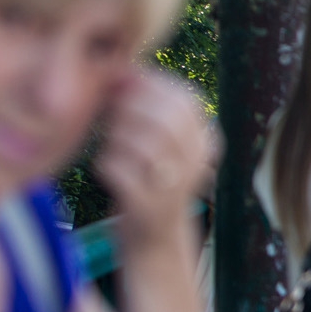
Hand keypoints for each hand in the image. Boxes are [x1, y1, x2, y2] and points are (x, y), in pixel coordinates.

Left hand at [96, 69, 213, 246]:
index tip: (120, 86)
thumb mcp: (163, 142)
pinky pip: (115, 167)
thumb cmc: (149, 180)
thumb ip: (151, 108)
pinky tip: (106, 169)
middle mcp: (198, 164)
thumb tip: (122, 68)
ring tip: (111, 145)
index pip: (183, 98)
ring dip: (114, 138)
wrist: (154, 242)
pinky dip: (103, 163)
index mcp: (207, 141)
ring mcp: (175, 188)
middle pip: (162, 118)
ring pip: (137, 141)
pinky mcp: (147, 208)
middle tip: (111, 117)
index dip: (147, 86)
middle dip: (128, 110)